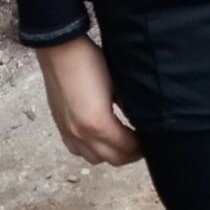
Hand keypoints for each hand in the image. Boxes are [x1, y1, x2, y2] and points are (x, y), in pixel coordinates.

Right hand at [35, 34, 143, 165]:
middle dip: (129, 154)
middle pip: (112, 159)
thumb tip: (138, 119)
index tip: (150, 140)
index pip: (127, 148)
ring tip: (121, 141)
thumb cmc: (89, 61)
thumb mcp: (116, 82)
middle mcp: (82, 135)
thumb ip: (128, 105)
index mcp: (98, 124)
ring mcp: (69, 133)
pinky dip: (91, 150)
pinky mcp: (60, 127)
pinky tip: (98, 138)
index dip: (141, 147)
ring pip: (94, 158)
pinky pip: (77, 150)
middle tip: (140, 143)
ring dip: (110, 154)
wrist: (60, 50)